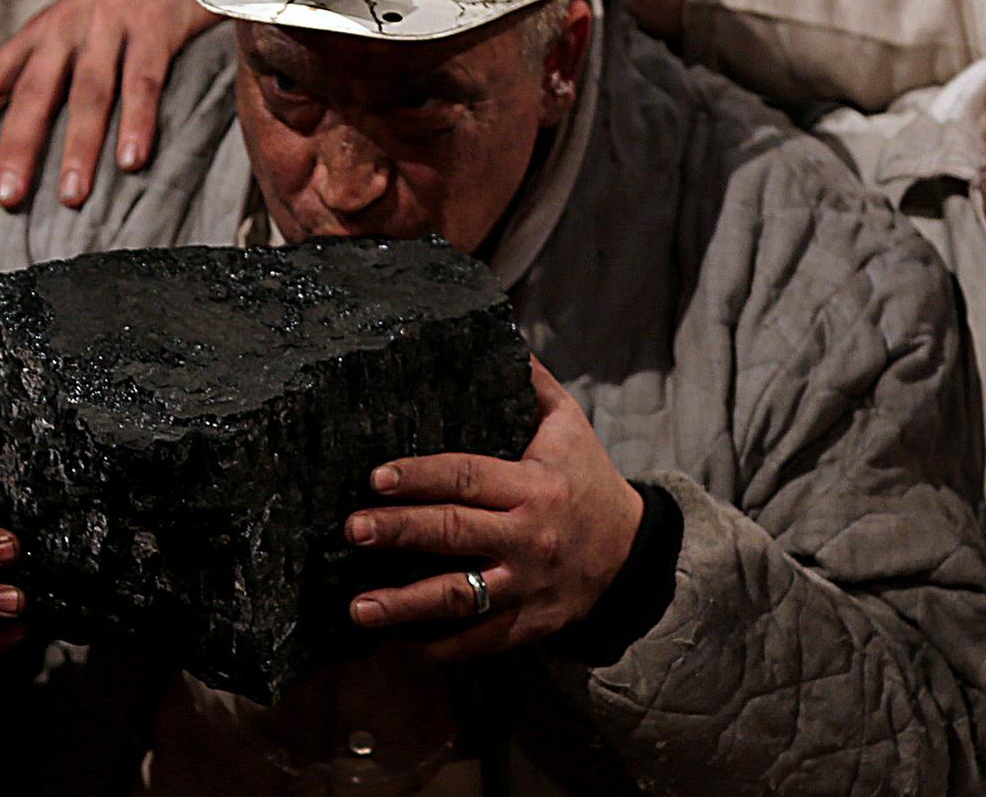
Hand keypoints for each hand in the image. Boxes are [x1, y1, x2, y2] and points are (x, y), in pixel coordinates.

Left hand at [0, 0, 217, 208]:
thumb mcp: (78, 23)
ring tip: (72, 194)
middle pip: (36, 91)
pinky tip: (131, 159)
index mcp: (44, 31)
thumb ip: (55, 66)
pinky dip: (136, 121)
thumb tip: (24, 126)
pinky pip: (142, 80)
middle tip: (8, 196)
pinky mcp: (154, 27)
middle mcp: (69, 27)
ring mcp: (111, 26)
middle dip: (19, 146)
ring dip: (79, 147)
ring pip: (89, 92)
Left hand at [342, 359, 642, 661]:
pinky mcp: (528, 624)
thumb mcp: (571, 427)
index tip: (376, 478)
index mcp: (533, 486)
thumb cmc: (589, 481)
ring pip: (460, 598)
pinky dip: (437, 646)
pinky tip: (397, 642)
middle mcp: (528, 537)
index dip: (420, 476)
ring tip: (358, 609)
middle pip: (454, 534)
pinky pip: (478, 640)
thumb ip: (533, 386)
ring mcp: (526, 586)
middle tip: (352, 531)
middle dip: (399, 532)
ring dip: (405, 605)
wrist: (634, 553)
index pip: (467, 477)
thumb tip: (499, 338)